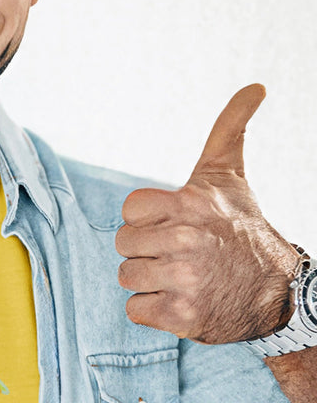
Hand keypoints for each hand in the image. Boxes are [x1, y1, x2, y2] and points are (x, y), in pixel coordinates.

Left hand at [115, 84, 297, 343]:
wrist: (279, 291)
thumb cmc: (243, 230)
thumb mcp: (229, 177)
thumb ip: (229, 129)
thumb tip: (254, 86)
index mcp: (189, 203)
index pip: (129, 210)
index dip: (147, 220)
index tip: (174, 225)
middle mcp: (186, 240)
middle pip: (123, 244)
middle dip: (145, 250)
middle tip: (178, 253)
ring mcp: (184, 280)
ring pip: (126, 276)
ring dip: (149, 280)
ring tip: (180, 277)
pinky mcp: (181, 315)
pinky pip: (134, 309)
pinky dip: (154, 309)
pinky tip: (180, 300)